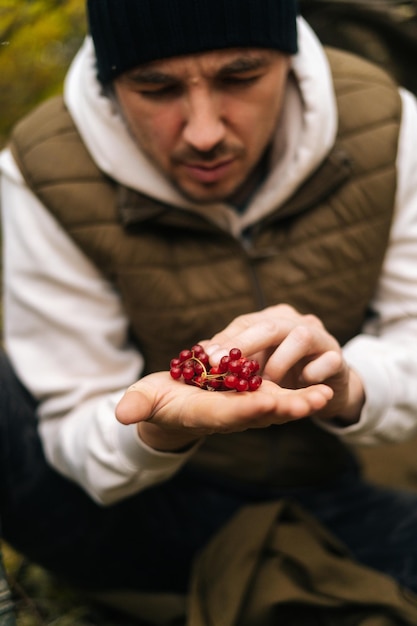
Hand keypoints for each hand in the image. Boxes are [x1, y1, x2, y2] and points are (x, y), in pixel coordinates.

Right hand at [115, 370, 332, 451]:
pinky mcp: (255, 398)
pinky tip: (324, 387)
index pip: (224, 413)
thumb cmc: (157, 401)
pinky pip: (281, 398)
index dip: (243, 409)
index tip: (263, 403)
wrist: (175, 408)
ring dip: (300, 403)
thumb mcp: (144, 399)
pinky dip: (301, 394)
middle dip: (282, 409)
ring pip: (276, 407)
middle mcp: (229, 414)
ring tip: (325, 395)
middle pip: (259, 413)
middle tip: (307, 404)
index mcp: (203, 413)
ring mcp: (245, 408)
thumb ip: (138, 405)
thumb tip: (122, 414)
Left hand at [202, 304, 364, 424]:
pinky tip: (303, 381)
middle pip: (271, 325)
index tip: (206, 356)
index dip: (227, 338)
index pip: (247, 322)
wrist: (325, 387)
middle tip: (224, 364)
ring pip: (300, 337)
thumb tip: (200, 352)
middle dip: (246, 344)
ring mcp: (321, 337)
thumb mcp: (258, 364)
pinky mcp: (338, 358)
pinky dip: (313, 373)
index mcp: (274, 319)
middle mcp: (297, 322)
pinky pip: (328, 361)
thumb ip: (234, 357)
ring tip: (269, 382)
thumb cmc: (284, 372)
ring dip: (280, 362)